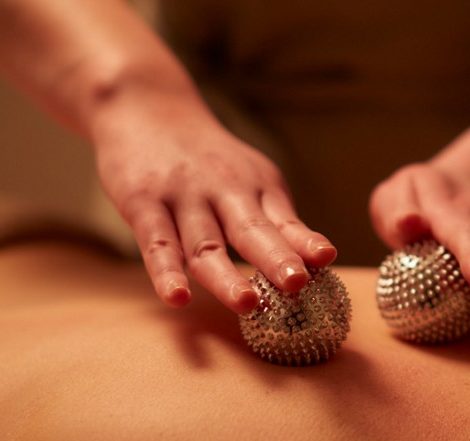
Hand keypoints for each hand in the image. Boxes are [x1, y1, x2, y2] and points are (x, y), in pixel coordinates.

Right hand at [91, 93, 335, 312]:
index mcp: (256, 187)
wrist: (147, 108)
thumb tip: (319, 263)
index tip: (326, 259)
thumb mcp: (251, 180)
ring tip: (246, 304)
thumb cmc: (208, 160)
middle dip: (275, 257)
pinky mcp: (143, 203)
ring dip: (225, 276)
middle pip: (251, 230)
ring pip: (205, 244)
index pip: (284, 221)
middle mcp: (223, 190)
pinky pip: (157, 242)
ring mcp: (183, 197)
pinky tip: (176, 296)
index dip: (305, 241)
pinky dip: (166, 271)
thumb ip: (280, 222)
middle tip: (296, 283)